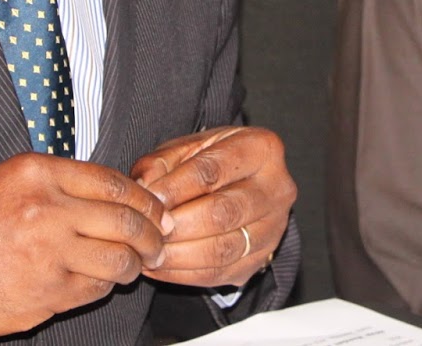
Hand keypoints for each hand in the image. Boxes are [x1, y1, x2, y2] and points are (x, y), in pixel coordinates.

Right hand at [0, 152, 169, 338]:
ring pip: (117, 260)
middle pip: (126, 221)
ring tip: (135, 264)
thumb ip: (57, 182)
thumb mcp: (5, 180)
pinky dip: (104, 287)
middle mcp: (46, 211)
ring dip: (134, 264)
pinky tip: (100, 281)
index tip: (156, 209)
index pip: (114, 183)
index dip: (145, 199)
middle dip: (152, 234)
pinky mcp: (45, 294)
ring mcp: (47, 255)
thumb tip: (112, 194)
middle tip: (159, 240)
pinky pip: (93, 290)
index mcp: (37, 174)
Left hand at [131, 126, 295, 288]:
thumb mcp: (187, 148)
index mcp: (261, 148)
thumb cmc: (212, 161)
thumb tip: (145, 189)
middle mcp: (277, 188)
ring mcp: (273, 228)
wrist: (242, 184)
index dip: (175, 187)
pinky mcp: (261, 258)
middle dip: (178, 225)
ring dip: (179, 255)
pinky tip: (160, 266)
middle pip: (222, 213)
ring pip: (222, 249)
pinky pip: (220, 273)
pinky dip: (184, 274)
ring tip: (150, 251)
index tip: (148, 198)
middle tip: (149, 231)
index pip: (213, 171)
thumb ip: (162, 162)